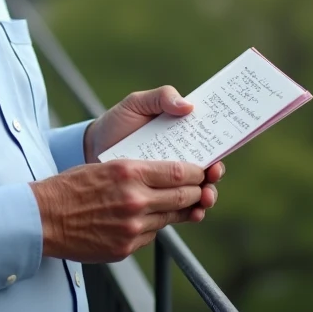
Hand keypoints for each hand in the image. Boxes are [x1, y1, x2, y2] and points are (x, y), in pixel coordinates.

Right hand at [31, 159, 206, 261]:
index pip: (178, 172)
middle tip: (202, 187)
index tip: (202, 170)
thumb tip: (167, 176)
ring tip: (182, 203)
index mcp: (129, 173)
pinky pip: (151, 234)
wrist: (43, 218)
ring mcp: (132, 228)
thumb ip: (138, 172)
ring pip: (170, 218)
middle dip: (196, 192)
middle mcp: (135, 200)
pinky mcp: (126, 248)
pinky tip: (147, 218)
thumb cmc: (70, 187)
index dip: (196, 172)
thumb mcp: (105, 166)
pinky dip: (154, 225)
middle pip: (183, 197)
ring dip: (179, 210)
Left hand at [84, 85, 225, 218]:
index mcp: (182, 135)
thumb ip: (162, 97)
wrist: (93, 146)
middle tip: (212, 176)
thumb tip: (188, 105)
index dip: (219, 149)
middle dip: (215, 176)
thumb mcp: (137, 103)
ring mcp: (171, 181)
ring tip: (204, 199)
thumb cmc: (119, 121)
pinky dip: (191, 213)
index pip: (208, 143)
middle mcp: (181, 159)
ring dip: (207, 197)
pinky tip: (192, 214)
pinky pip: (181, 209)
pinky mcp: (159, 198)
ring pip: (199, 192)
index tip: (219, 155)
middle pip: (208, 170)